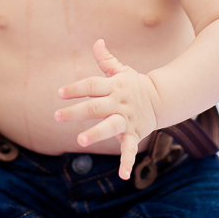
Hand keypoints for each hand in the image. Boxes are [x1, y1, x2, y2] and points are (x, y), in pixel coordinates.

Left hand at [55, 39, 160, 180]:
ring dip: (96, 134)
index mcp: (113, 86)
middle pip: (95, 107)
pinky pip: (131, 149)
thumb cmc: (134, 84)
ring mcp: (127, 119)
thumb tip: (97, 41)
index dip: (75, 88)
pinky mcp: (134, 134)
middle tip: (56, 116)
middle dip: (75, 112)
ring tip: (80, 141)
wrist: (161, 98)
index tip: (59, 93)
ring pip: (110, 127)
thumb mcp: (121, 70)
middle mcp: (119, 102)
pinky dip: (127, 162)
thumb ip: (106, 59)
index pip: (91, 85)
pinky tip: (123, 176)